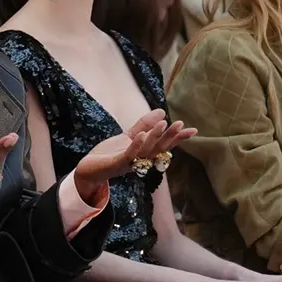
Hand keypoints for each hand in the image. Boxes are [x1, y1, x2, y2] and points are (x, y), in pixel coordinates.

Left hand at [73, 109, 196, 198]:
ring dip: (155, 138)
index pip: (165, 145)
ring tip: (163, 124)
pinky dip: (135, 146)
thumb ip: (144, 125)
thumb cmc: (109, 153)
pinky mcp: (116, 164)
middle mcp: (141, 160)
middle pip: (158, 149)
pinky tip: (141, 135)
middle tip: (180, 124)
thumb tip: (162, 112)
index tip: (193, 130)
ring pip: (145, 151)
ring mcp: (129, 163)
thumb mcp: (129, 136)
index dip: (178, 138)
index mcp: (145, 154)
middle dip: (170, 137)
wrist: (88, 169)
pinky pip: (128, 155)